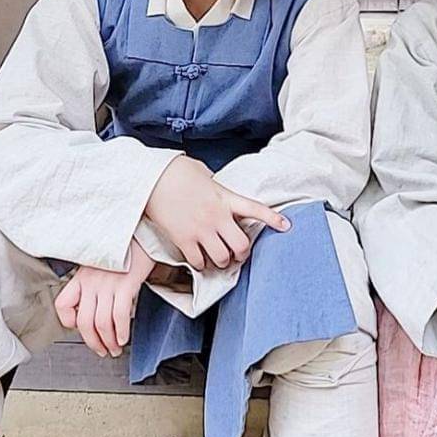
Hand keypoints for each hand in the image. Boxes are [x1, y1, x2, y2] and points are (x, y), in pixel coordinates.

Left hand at [54, 238, 154, 356]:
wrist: (143, 232)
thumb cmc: (126, 249)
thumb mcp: (101, 264)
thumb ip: (94, 282)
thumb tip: (97, 306)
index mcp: (81, 276)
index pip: (63, 305)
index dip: (70, 323)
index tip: (81, 329)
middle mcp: (91, 280)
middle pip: (84, 322)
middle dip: (93, 342)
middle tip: (102, 350)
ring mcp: (108, 283)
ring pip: (101, 322)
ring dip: (109, 341)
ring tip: (116, 348)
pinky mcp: (125, 284)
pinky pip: (119, 315)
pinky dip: (121, 331)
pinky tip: (124, 336)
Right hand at [145, 156, 289, 270]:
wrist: (150, 178)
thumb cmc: (176, 171)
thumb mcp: (205, 174)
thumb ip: (217, 189)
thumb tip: (219, 197)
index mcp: (224, 197)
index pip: (256, 209)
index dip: (273, 219)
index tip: (286, 226)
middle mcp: (216, 216)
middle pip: (241, 245)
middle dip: (242, 252)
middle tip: (237, 252)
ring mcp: (200, 230)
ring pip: (222, 259)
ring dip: (222, 261)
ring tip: (218, 258)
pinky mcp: (183, 240)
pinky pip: (199, 262)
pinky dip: (201, 264)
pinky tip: (199, 259)